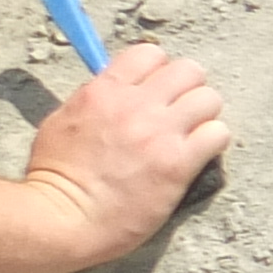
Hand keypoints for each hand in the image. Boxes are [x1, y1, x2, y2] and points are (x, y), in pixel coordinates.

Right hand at [19, 42, 229, 269]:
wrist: (61, 219)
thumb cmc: (55, 176)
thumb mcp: (62, 121)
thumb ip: (95, 99)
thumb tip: (119, 89)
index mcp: (103, 91)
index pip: (150, 53)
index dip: (159, 70)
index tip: (156, 89)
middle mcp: (135, 105)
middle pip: (189, 71)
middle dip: (188, 89)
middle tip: (179, 113)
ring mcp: (159, 133)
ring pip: (209, 99)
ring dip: (204, 116)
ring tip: (189, 135)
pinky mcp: (178, 163)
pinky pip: (218, 134)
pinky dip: (213, 142)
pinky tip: (196, 155)